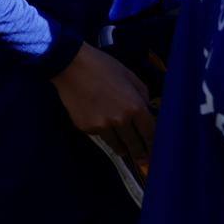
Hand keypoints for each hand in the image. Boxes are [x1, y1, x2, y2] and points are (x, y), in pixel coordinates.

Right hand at [50, 44, 155, 167]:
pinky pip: (99, 135)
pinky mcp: (86, 127)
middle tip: (143, 159)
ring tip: (124, 149)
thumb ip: (142, 94)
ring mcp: (101, 126)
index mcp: (135, 107)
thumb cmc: (102, 66)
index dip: (153, 144)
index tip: (154, 150)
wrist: (69, 64)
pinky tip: (99, 122)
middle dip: (140, 153)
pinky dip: (102, 132)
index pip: (150, 134)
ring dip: (122, 147)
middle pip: (135, 145)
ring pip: (117, 146)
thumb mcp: (129, 75)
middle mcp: (120, 121)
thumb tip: (146, 109)